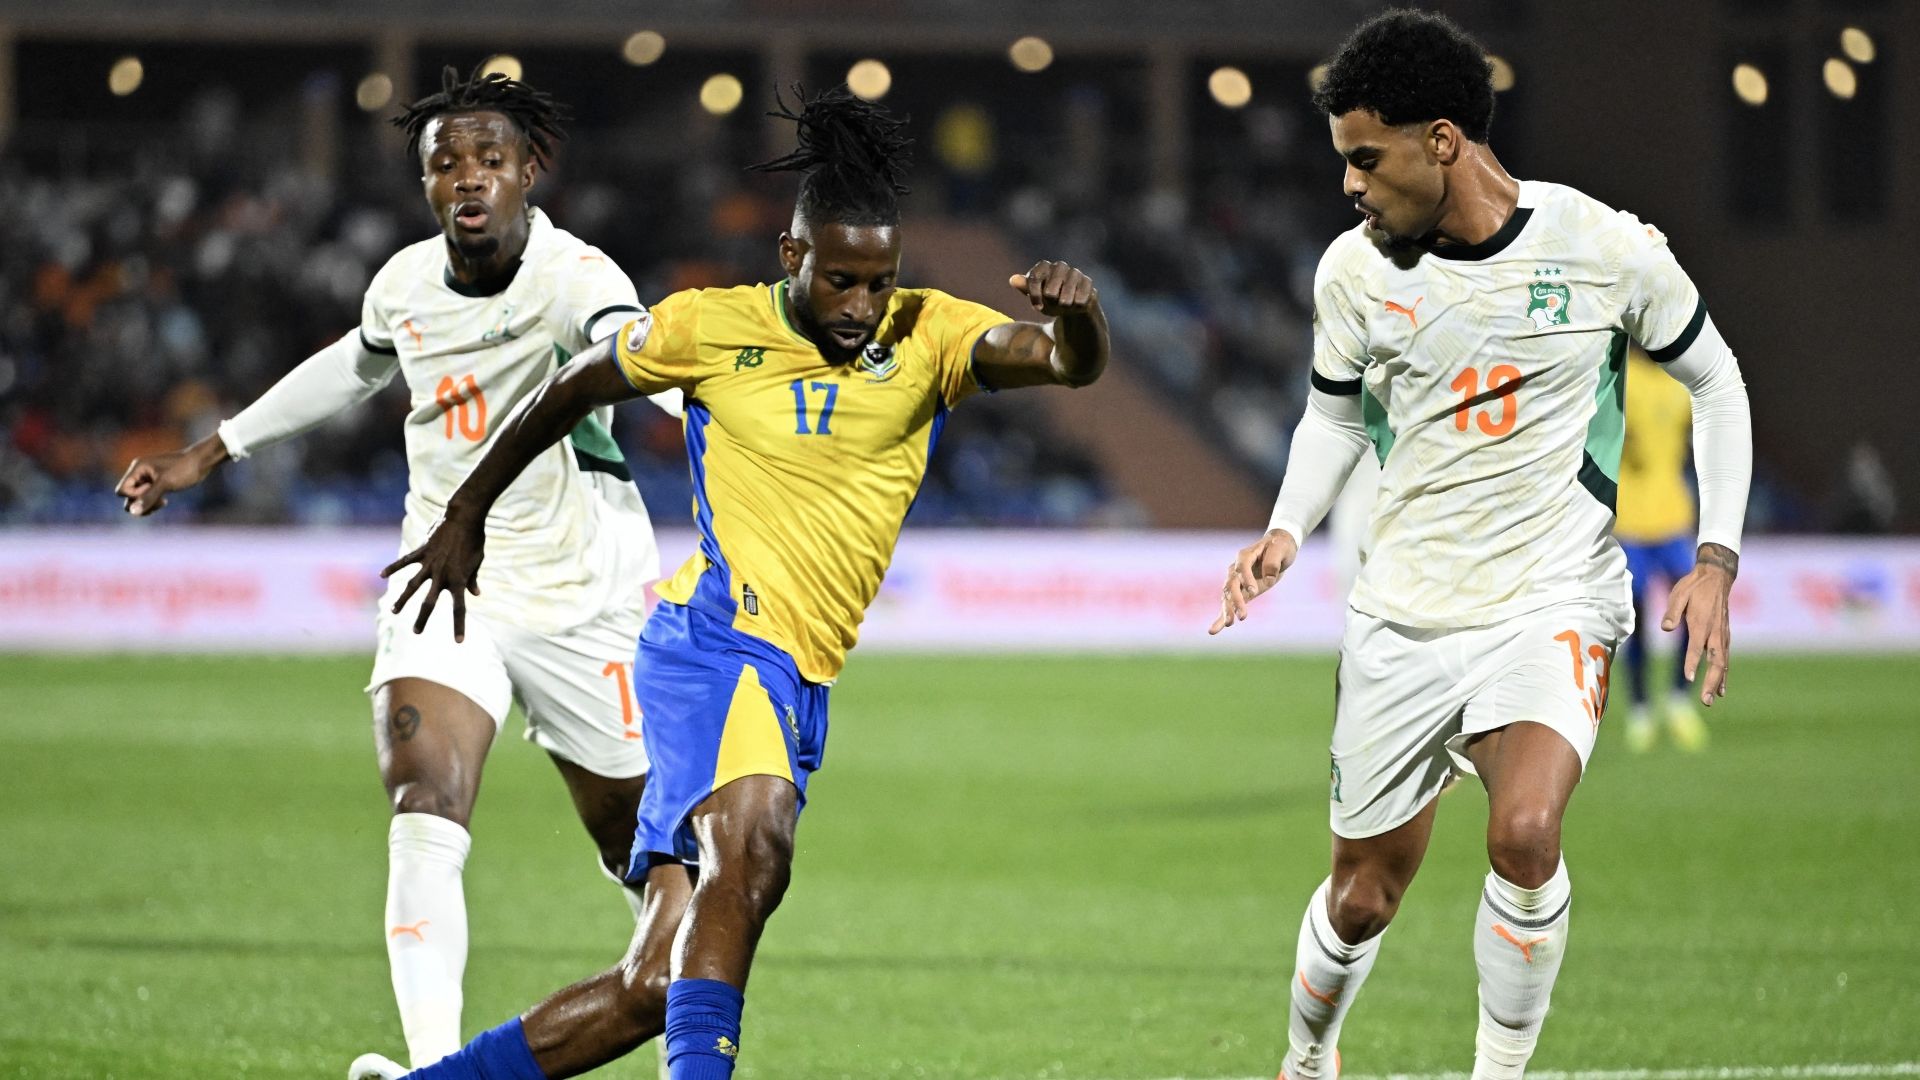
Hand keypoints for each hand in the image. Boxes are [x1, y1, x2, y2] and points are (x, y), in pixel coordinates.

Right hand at [115, 434, 228, 515]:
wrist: (202, 461)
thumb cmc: (184, 469)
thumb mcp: (165, 484)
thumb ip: (148, 497)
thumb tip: (132, 512)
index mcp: (137, 468)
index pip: (122, 490)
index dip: (133, 496)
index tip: (151, 490)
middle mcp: (140, 473)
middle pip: (128, 496)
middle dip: (140, 503)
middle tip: (158, 501)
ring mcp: (148, 479)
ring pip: (138, 499)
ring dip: (147, 505)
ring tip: (162, 503)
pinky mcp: (157, 484)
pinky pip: (147, 498)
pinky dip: (153, 503)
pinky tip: (165, 502)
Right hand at [381, 509, 486, 641]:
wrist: (464, 517)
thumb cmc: (474, 540)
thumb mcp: (477, 561)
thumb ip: (472, 579)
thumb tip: (474, 594)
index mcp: (459, 580)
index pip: (460, 608)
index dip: (459, 626)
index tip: (458, 641)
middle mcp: (442, 574)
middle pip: (430, 602)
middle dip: (423, 619)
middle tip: (416, 633)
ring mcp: (430, 563)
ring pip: (412, 585)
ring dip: (402, 600)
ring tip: (394, 612)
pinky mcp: (421, 551)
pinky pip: (404, 561)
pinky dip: (393, 567)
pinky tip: (381, 574)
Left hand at [1009, 261, 1096, 317]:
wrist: (1071, 306)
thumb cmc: (1049, 300)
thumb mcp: (1036, 296)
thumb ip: (1025, 287)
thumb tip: (1013, 279)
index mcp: (1044, 266)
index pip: (1035, 279)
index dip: (1034, 296)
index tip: (1037, 307)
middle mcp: (1060, 266)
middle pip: (1050, 292)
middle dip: (1050, 304)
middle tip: (1053, 303)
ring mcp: (1075, 273)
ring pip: (1065, 298)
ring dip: (1063, 306)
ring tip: (1064, 305)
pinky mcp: (1088, 282)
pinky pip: (1080, 300)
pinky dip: (1076, 307)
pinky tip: (1076, 304)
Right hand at [1209, 528, 1299, 634]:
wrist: (1276, 550)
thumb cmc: (1279, 547)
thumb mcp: (1281, 549)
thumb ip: (1273, 561)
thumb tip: (1268, 577)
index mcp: (1245, 556)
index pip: (1242, 567)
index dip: (1246, 579)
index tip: (1253, 592)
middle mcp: (1235, 569)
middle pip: (1231, 585)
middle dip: (1235, 601)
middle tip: (1242, 616)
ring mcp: (1235, 581)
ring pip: (1227, 597)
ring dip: (1228, 611)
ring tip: (1229, 624)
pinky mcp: (1240, 593)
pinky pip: (1229, 605)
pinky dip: (1221, 618)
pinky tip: (1214, 630)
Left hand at [1661, 542, 1737, 705]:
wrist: (1716, 577)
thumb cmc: (1693, 587)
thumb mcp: (1678, 595)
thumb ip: (1672, 612)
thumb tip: (1666, 628)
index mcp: (1702, 623)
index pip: (1696, 647)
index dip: (1692, 662)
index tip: (1689, 678)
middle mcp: (1715, 632)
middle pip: (1716, 661)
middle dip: (1712, 682)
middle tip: (1706, 701)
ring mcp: (1722, 634)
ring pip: (1723, 662)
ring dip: (1719, 682)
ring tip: (1713, 699)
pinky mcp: (1725, 635)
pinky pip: (1725, 657)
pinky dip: (1724, 673)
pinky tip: (1722, 687)